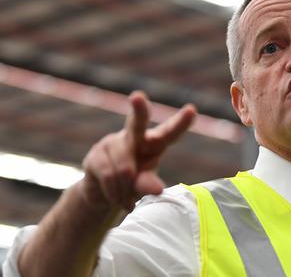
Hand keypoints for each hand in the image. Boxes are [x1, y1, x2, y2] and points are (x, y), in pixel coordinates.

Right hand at [80, 91, 196, 211]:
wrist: (103, 196)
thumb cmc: (132, 185)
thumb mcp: (144, 185)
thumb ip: (149, 184)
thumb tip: (157, 189)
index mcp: (154, 142)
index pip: (170, 132)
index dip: (180, 122)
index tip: (191, 110)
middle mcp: (134, 136)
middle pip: (137, 122)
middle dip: (139, 109)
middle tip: (137, 97)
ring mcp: (112, 142)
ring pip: (124, 169)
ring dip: (125, 190)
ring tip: (125, 197)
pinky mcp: (95, 153)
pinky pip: (109, 176)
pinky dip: (114, 193)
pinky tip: (114, 197)